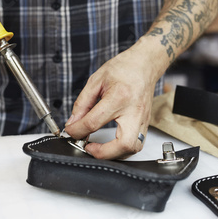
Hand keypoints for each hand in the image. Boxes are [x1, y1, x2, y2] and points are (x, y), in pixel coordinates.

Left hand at [64, 41, 163, 159]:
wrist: (144, 64)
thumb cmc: (123, 68)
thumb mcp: (96, 80)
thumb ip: (82, 103)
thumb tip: (73, 122)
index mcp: (119, 97)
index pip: (94, 122)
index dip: (77, 130)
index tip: (71, 131)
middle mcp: (134, 111)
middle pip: (123, 144)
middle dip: (103, 152)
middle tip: (88, 147)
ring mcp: (143, 119)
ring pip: (133, 148)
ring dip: (114, 153)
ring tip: (99, 147)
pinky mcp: (146, 123)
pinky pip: (137, 144)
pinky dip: (122, 149)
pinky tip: (112, 143)